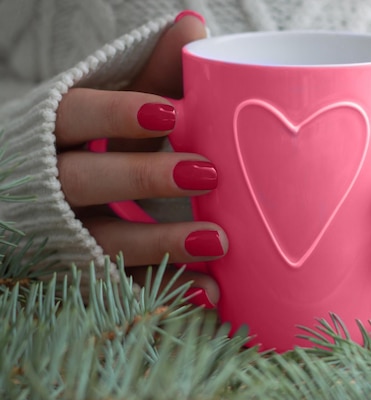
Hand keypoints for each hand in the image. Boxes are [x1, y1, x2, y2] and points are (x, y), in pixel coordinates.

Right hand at [54, 12, 221, 306]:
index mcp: (56, 133)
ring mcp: (66, 231)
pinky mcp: (85, 268)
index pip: (74, 116)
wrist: (40, 193)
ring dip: (161, 242)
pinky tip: (209, 290)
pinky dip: (164, 288)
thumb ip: (151, 73)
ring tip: (218, 242)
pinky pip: (122, 284)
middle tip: (206, 172)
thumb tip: (193, 27)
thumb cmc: (92, 140)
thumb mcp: (114, 104)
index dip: (115, 115)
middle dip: (142, 176)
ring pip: (102, 240)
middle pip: (82, 180)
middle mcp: (53, 184)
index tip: (168, 113)